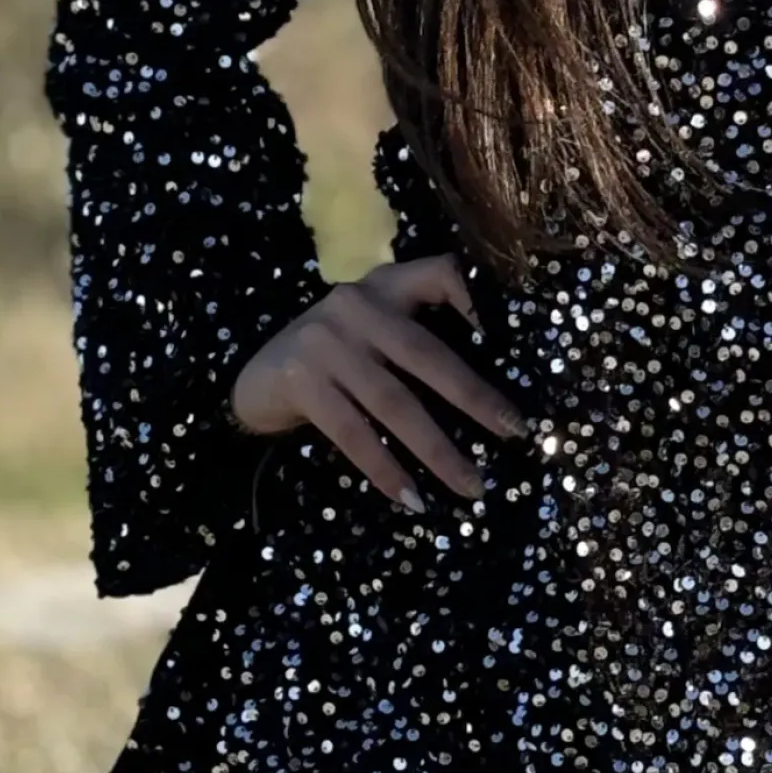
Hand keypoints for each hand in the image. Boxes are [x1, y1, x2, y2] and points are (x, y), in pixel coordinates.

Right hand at [228, 251, 532, 510]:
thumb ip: (417, 331)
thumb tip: (491, 389)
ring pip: (395, 404)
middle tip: (514, 433)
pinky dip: (386, 469)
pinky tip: (413, 499)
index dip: (476, 298)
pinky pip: (355, 434)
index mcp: (383, 288)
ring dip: (438, 451)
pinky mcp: (301, 382)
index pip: (439, 273)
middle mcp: (355, 307)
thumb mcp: (373, 327)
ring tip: (471, 486)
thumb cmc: (334, 356)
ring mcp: (325, 344)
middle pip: (427, 356)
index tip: (510, 337)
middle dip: (475, 399)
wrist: (257, 377)